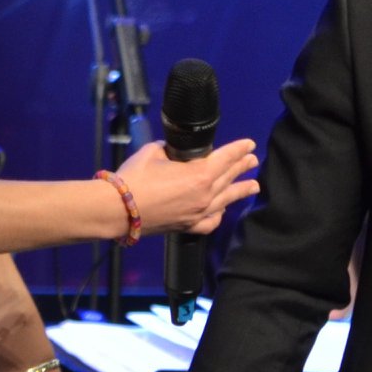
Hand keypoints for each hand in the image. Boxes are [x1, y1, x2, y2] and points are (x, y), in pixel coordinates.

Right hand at [117, 140, 258, 236]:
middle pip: (228, 177)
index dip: (239, 149)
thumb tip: (174, 151)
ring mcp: (197, 213)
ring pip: (226, 200)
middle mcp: (204, 195)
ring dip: (241, 191)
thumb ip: (170, 149)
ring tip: (253, 186)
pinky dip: (219, 214)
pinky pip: (211, 221)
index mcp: (199, 175)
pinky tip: (223, 210)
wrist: (117, 210)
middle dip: (242, 167)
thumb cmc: (134, 178)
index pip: (226, 158)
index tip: (250, 144)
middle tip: (253, 160)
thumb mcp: (153, 152)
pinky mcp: (187, 226)